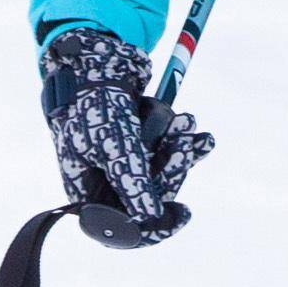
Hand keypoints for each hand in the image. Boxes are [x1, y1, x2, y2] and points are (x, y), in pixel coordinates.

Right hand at [37, 24, 212, 246]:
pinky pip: (167, 155)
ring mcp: (122, 165)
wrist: (94, 57)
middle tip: (182, 141)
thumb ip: (131, 180)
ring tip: (187, 121)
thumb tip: (149, 217)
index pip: (121, 230)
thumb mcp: (114, 142)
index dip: (154, 227)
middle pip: (149, 199)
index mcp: (86, 192)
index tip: (182, 213)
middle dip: (171, 169)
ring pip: (162, 175)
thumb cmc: (95, 100)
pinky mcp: (137, 145)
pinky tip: (201, 136)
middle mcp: (104, 183)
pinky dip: (184, 143)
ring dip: (179, 149)